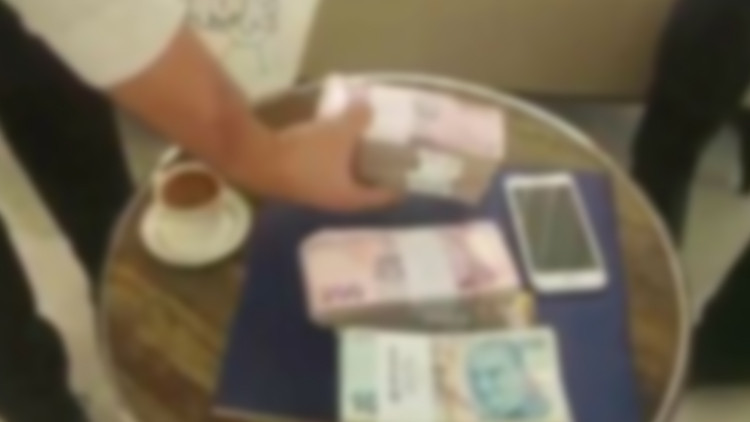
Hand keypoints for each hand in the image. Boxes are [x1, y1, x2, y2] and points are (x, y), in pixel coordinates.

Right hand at [250, 103, 399, 211]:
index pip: (382, 197)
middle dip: (372, 173)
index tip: (406, 173)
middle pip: (361, 190)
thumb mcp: (339, 131)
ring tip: (359, 145)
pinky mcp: (297, 184)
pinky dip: (333, 161)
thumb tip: (369, 108)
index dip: (396, 185)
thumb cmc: (306, 152)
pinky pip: (324, 173)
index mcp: (350, 198)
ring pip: (340, 181)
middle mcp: (333, 202)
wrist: (256, 159)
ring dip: (350, 166)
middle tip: (384, 154)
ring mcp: (313, 195)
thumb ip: (359, 119)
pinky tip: (331, 143)